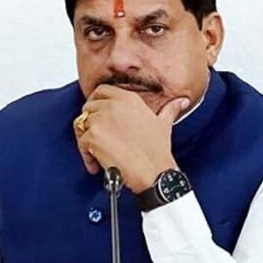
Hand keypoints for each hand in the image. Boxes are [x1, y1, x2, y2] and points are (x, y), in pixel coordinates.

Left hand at [73, 84, 188, 192]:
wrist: (153, 172)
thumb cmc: (157, 151)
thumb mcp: (164, 124)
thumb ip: (170, 110)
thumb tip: (181, 102)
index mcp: (128, 99)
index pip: (101, 90)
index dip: (96, 102)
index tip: (97, 114)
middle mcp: (113, 105)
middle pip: (88, 107)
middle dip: (89, 122)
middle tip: (95, 136)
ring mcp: (101, 120)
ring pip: (81, 124)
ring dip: (86, 139)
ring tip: (95, 152)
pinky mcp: (93, 136)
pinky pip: (81, 142)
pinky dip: (86, 155)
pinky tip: (96, 164)